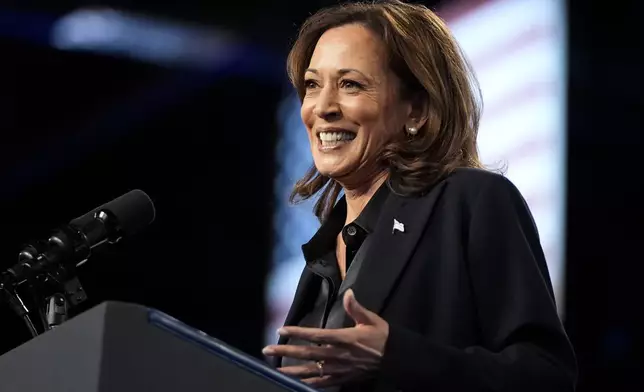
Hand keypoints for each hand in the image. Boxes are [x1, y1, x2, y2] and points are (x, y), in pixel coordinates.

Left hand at [262, 289, 388, 387]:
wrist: (395, 360)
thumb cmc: (382, 337)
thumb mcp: (371, 320)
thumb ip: (356, 308)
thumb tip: (349, 293)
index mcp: (343, 339)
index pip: (316, 335)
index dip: (298, 333)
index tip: (282, 330)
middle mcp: (337, 355)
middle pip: (307, 354)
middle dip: (285, 352)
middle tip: (267, 350)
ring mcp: (338, 369)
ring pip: (310, 371)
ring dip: (291, 370)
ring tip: (274, 369)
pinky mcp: (341, 379)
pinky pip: (321, 383)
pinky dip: (307, 383)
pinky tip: (294, 382)